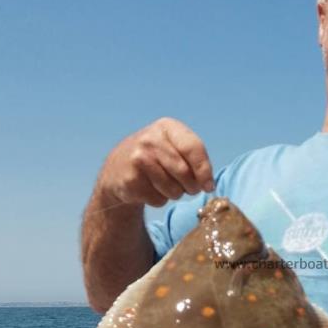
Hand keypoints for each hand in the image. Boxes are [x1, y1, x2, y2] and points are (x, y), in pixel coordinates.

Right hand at [97, 117, 214, 207]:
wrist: (118, 168)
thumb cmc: (157, 157)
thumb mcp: (174, 146)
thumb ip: (194, 159)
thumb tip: (208, 185)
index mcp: (167, 127)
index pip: (193, 148)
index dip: (204, 170)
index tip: (209, 186)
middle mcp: (150, 140)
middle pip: (184, 172)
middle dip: (192, 186)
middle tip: (189, 188)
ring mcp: (138, 159)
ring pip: (173, 190)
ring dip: (175, 194)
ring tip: (165, 185)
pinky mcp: (130, 180)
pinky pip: (159, 200)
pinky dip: (160, 200)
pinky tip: (149, 188)